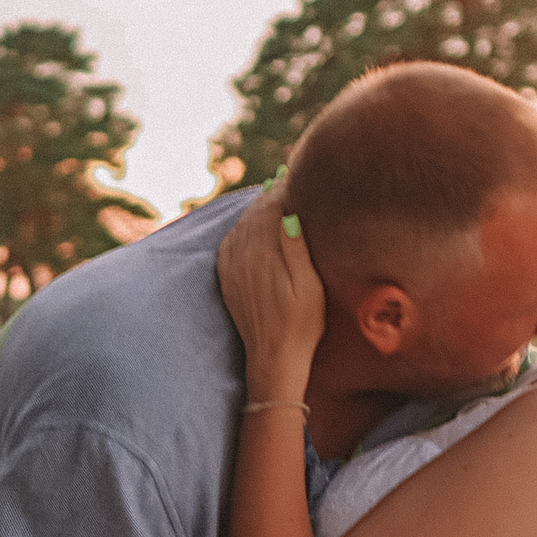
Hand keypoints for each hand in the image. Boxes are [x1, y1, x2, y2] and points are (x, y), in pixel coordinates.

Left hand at [217, 190, 325, 396]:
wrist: (273, 359)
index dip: (283, 191)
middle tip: (283, 179)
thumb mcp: (309, 287)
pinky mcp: (227, 279)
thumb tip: (288, 214)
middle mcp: (241, 257)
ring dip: (255, 210)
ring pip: (240, 226)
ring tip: (272, 197)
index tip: (295, 177)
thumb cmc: (301, 325)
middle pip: (253, 214)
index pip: (270, 209)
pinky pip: (230, 243)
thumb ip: (296, 249)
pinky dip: (242, 229)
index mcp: (263, 255)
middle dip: (269, 196)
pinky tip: (252, 226)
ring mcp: (231, 268)